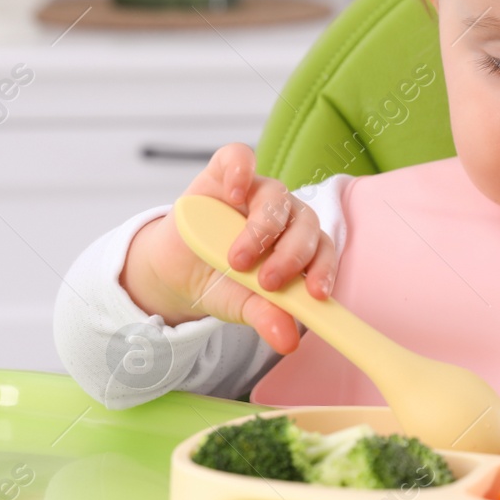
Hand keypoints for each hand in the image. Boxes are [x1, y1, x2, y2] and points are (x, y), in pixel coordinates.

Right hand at [119, 142, 337, 354]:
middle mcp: (283, 215)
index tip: (314, 294)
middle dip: (291, 255)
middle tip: (267, 282)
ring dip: (262, 229)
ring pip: (276, 196)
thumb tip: (289, 341)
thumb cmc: (220, 283)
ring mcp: (254, 190)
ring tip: (237, 260)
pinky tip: (234, 193)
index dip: (324, 269)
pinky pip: (239, 157)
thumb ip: (267, 317)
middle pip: (304, 223)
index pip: (323, 249)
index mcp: (298, 244)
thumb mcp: (243, 305)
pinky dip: (241, 171)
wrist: (175, 270)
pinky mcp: (224, 173)